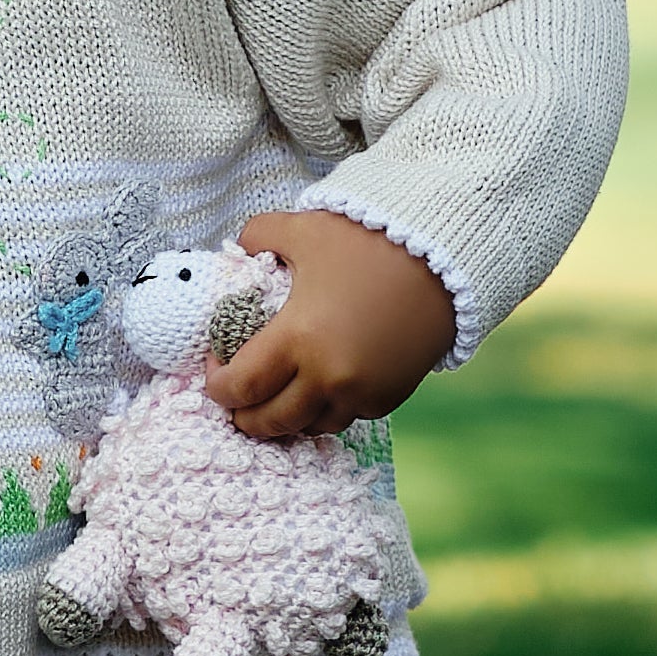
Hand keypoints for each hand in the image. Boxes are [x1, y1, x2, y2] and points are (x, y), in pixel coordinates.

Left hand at [203, 211, 457, 437]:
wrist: (442, 257)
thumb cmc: (366, 241)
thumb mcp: (304, 229)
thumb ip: (260, 236)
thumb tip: (239, 249)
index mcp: (297, 338)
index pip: (240, 386)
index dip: (217, 386)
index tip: (214, 369)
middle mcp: (328, 376)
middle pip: (271, 421)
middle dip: (244, 416)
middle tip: (234, 400)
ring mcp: (362, 392)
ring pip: (310, 426)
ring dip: (286, 419)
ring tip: (273, 399)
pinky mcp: (389, 396)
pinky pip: (347, 417)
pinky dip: (325, 409)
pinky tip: (316, 390)